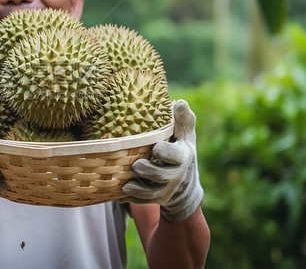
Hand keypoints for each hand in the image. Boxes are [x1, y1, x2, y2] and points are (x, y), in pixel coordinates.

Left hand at [122, 99, 203, 222]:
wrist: (185, 183)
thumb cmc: (180, 150)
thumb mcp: (186, 135)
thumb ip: (183, 120)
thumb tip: (179, 102)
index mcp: (183, 156)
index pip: (175, 155)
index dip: (164, 152)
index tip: (155, 147)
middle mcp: (176, 176)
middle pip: (160, 176)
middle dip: (147, 170)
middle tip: (135, 164)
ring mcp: (167, 190)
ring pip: (150, 193)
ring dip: (137, 188)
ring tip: (125, 184)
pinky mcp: (158, 200)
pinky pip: (143, 201)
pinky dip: (131, 198)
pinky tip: (119, 193)